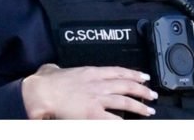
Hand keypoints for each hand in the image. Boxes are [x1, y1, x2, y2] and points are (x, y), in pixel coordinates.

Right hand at [21, 63, 158, 118]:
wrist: (40, 91)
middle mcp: (98, 84)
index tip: (144, 76)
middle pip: (127, 85)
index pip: (118, 71)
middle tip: (152, 94)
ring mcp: (97, 98)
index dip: (133, 74)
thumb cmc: (45, 82)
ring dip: (139, 106)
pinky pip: (112, 118)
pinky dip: (122, 121)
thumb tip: (53, 68)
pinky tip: (130, 124)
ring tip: (149, 110)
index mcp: (92, 72)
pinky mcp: (92, 113)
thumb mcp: (57, 70)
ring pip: (125, 101)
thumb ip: (61, 70)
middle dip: (142, 90)